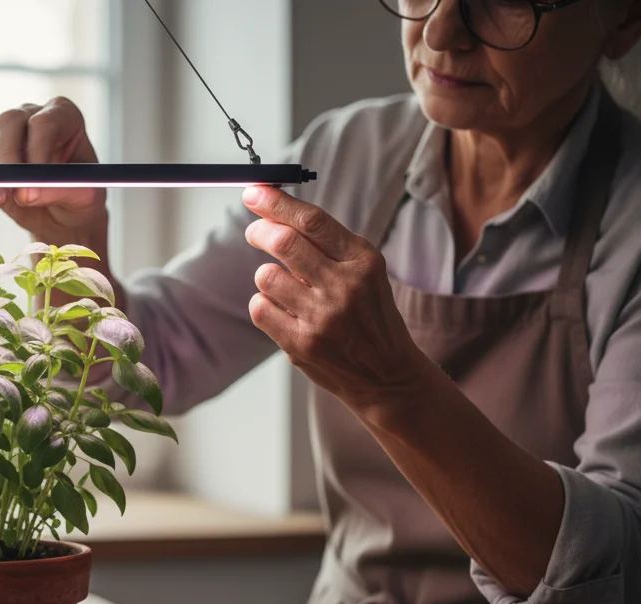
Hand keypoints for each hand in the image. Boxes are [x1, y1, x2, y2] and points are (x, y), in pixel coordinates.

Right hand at [0, 97, 108, 250]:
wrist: (63, 215)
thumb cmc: (79, 198)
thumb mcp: (84, 198)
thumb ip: (60, 190)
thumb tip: (26, 193)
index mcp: (63, 116)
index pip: (44, 122)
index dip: (36, 150)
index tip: (33, 182)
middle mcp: (30, 117)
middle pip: (8, 122)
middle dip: (6, 160)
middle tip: (9, 194)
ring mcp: (4, 134)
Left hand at [241, 185, 431, 421]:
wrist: (387, 375)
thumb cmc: (369, 315)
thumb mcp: (364, 272)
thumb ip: (326, 245)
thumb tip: (273, 212)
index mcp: (362, 261)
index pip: (312, 221)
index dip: (276, 203)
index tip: (253, 192)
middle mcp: (344, 286)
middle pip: (284, 242)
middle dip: (260, 231)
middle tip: (255, 232)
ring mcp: (322, 318)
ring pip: (266, 276)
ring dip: (267, 276)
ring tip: (284, 287)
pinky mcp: (301, 344)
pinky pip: (260, 308)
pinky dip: (264, 304)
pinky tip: (284, 311)